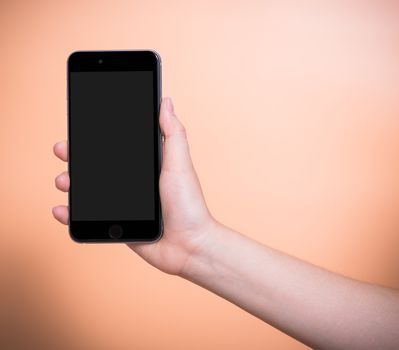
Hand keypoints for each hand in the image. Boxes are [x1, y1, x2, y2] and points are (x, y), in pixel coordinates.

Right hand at [53, 97, 216, 274]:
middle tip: (63, 150)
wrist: (189, 245)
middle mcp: (132, 183)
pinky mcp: (118, 224)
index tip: (80, 129)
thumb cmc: (189, 204)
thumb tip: (166, 102)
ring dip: (70, 183)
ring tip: (64, 181)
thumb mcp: (180, 163)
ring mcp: (123, 205)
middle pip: (97, 167)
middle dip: (76, 157)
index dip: (96, 139)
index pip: (116, 148)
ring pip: (89, 190)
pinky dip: (72, 215)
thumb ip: (172, 133)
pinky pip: (90, 219)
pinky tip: (62, 210)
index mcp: (145, 166)